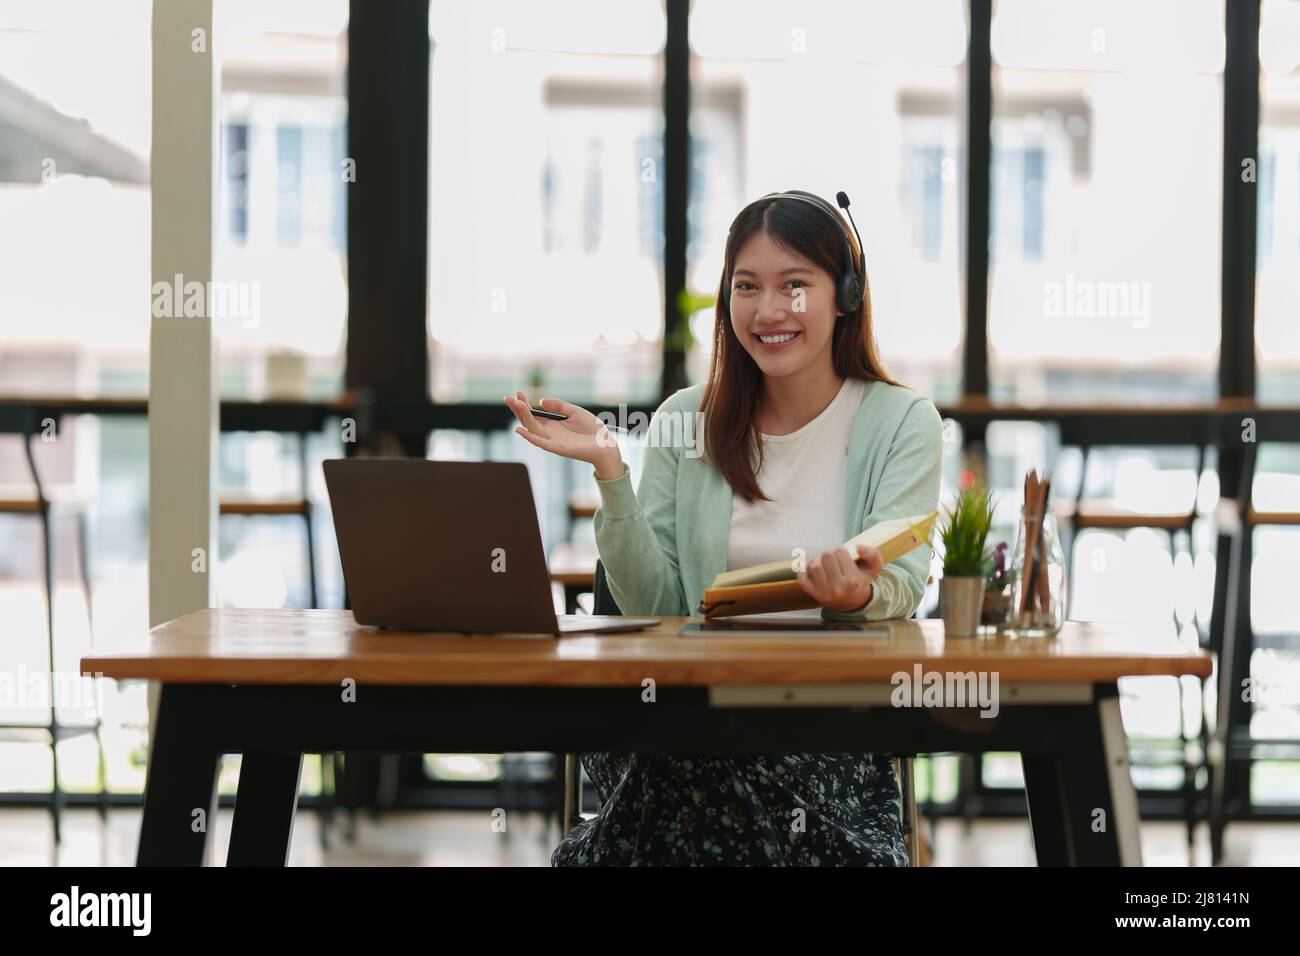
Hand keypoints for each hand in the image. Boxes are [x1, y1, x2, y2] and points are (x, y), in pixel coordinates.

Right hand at [505, 391, 620, 471]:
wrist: (605, 443)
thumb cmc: (591, 428)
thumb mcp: (574, 411)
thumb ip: (558, 405)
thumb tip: (541, 401)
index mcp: (553, 424)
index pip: (533, 414)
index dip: (524, 405)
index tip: (517, 393)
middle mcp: (549, 433)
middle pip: (528, 421)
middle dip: (518, 409)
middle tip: (508, 398)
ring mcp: (552, 441)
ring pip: (532, 429)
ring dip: (522, 417)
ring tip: (516, 404)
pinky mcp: (557, 448)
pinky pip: (540, 442)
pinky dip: (529, 436)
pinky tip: (520, 429)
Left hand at [796, 544, 883, 612]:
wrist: (852, 602)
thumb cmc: (860, 581)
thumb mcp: (874, 568)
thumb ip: (873, 554)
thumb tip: (857, 547)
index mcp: (853, 581)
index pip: (841, 551)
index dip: (842, 550)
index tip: (844, 557)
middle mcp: (838, 589)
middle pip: (826, 555)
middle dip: (830, 553)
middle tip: (834, 559)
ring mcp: (824, 593)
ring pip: (814, 565)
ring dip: (818, 560)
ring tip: (824, 563)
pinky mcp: (813, 594)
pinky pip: (802, 578)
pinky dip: (802, 568)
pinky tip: (809, 564)